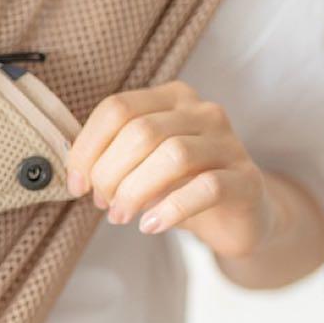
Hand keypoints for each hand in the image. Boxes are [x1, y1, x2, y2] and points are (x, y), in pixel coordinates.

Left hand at [65, 80, 276, 258]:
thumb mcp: (142, 164)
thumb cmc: (180, 186)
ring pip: (173, 155)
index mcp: (171, 97)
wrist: (240, 215)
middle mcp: (203, 111)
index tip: (77, 183)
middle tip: (101, 203)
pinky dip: (170, 208)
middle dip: (109, 172)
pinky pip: (206, 187)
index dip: (88, 147)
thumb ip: (112, 157)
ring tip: (120, 214)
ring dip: (135, 190)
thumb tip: (76, 173)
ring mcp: (229, 144)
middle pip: (141, 131)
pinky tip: (150, 224)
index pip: (117, 108)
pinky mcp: (248, 180)